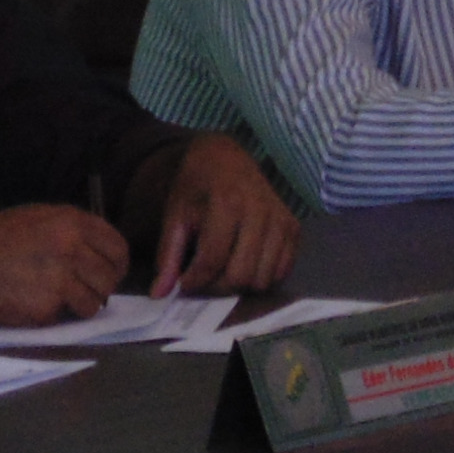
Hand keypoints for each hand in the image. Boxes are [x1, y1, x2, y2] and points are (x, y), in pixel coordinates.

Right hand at [0, 205, 128, 324]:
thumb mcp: (39, 218)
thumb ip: (73, 231)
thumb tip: (101, 253)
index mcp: (72, 222)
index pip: (118, 248)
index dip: (118, 264)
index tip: (112, 272)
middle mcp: (72, 249)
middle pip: (110, 278)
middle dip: (101, 288)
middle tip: (84, 290)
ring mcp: (60, 281)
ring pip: (93, 304)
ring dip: (81, 306)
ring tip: (56, 297)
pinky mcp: (45, 309)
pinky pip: (63, 317)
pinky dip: (51, 315)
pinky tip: (30, 301)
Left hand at [146, 135, 301, 297]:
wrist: (225, 158)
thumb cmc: (196, 187)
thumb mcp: (175, 215)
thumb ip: (168, 256)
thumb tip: (160, 294)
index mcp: (226, 203)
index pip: (212, 261)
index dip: (193, 281)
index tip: (183, 283)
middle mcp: (259, 211)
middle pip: (240, 275)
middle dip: (216, 287)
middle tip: (203, 280)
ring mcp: (281, 219)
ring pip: (262, 279)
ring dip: (240, 285)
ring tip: (222, 272)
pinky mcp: (293, 227)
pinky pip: (282, 271)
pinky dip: (262, 276)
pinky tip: (244, 264)